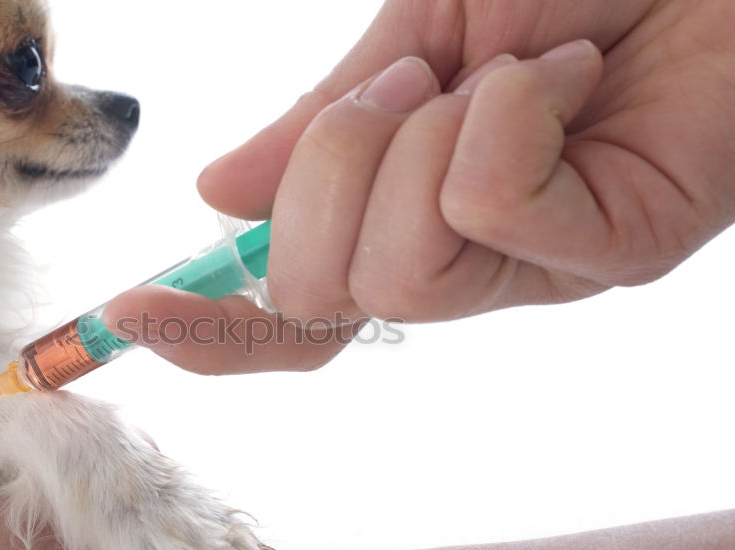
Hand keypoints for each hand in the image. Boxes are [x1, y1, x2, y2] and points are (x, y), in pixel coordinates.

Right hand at [105, 0, 734, 374]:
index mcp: (402, 221)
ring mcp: (531, 271)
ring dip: (415, 138)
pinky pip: (487, 211)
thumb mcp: (405, 39)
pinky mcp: (610, 254)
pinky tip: (559, 82)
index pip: (294, 313)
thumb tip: (214, 197)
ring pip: (398, 272)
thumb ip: (314, 128)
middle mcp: (458, 265)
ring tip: (501, 72)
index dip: (208, 325)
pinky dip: (497, 119)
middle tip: (408, 83)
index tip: (125, 313)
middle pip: (322, 296)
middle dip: (329, 170)